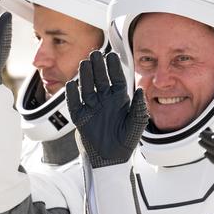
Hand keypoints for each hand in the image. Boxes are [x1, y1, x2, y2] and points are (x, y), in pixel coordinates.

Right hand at [65, 50, 147, 167]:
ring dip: (85, 76)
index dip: (113, 68)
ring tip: (85, 63)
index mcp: (120, 101)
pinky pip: (74, 104)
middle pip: (100, 80)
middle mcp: (105, 101)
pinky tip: (71, 85)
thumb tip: (141, 89)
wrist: (111, 160)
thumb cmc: (126, 143)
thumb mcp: (136, 125)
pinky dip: (72, 95)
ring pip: (87, 88)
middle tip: (95, 53)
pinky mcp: (81, 118)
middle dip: (98, 67)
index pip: (116, 79)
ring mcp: (92, 108)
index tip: (111, 56)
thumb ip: (139, 108)